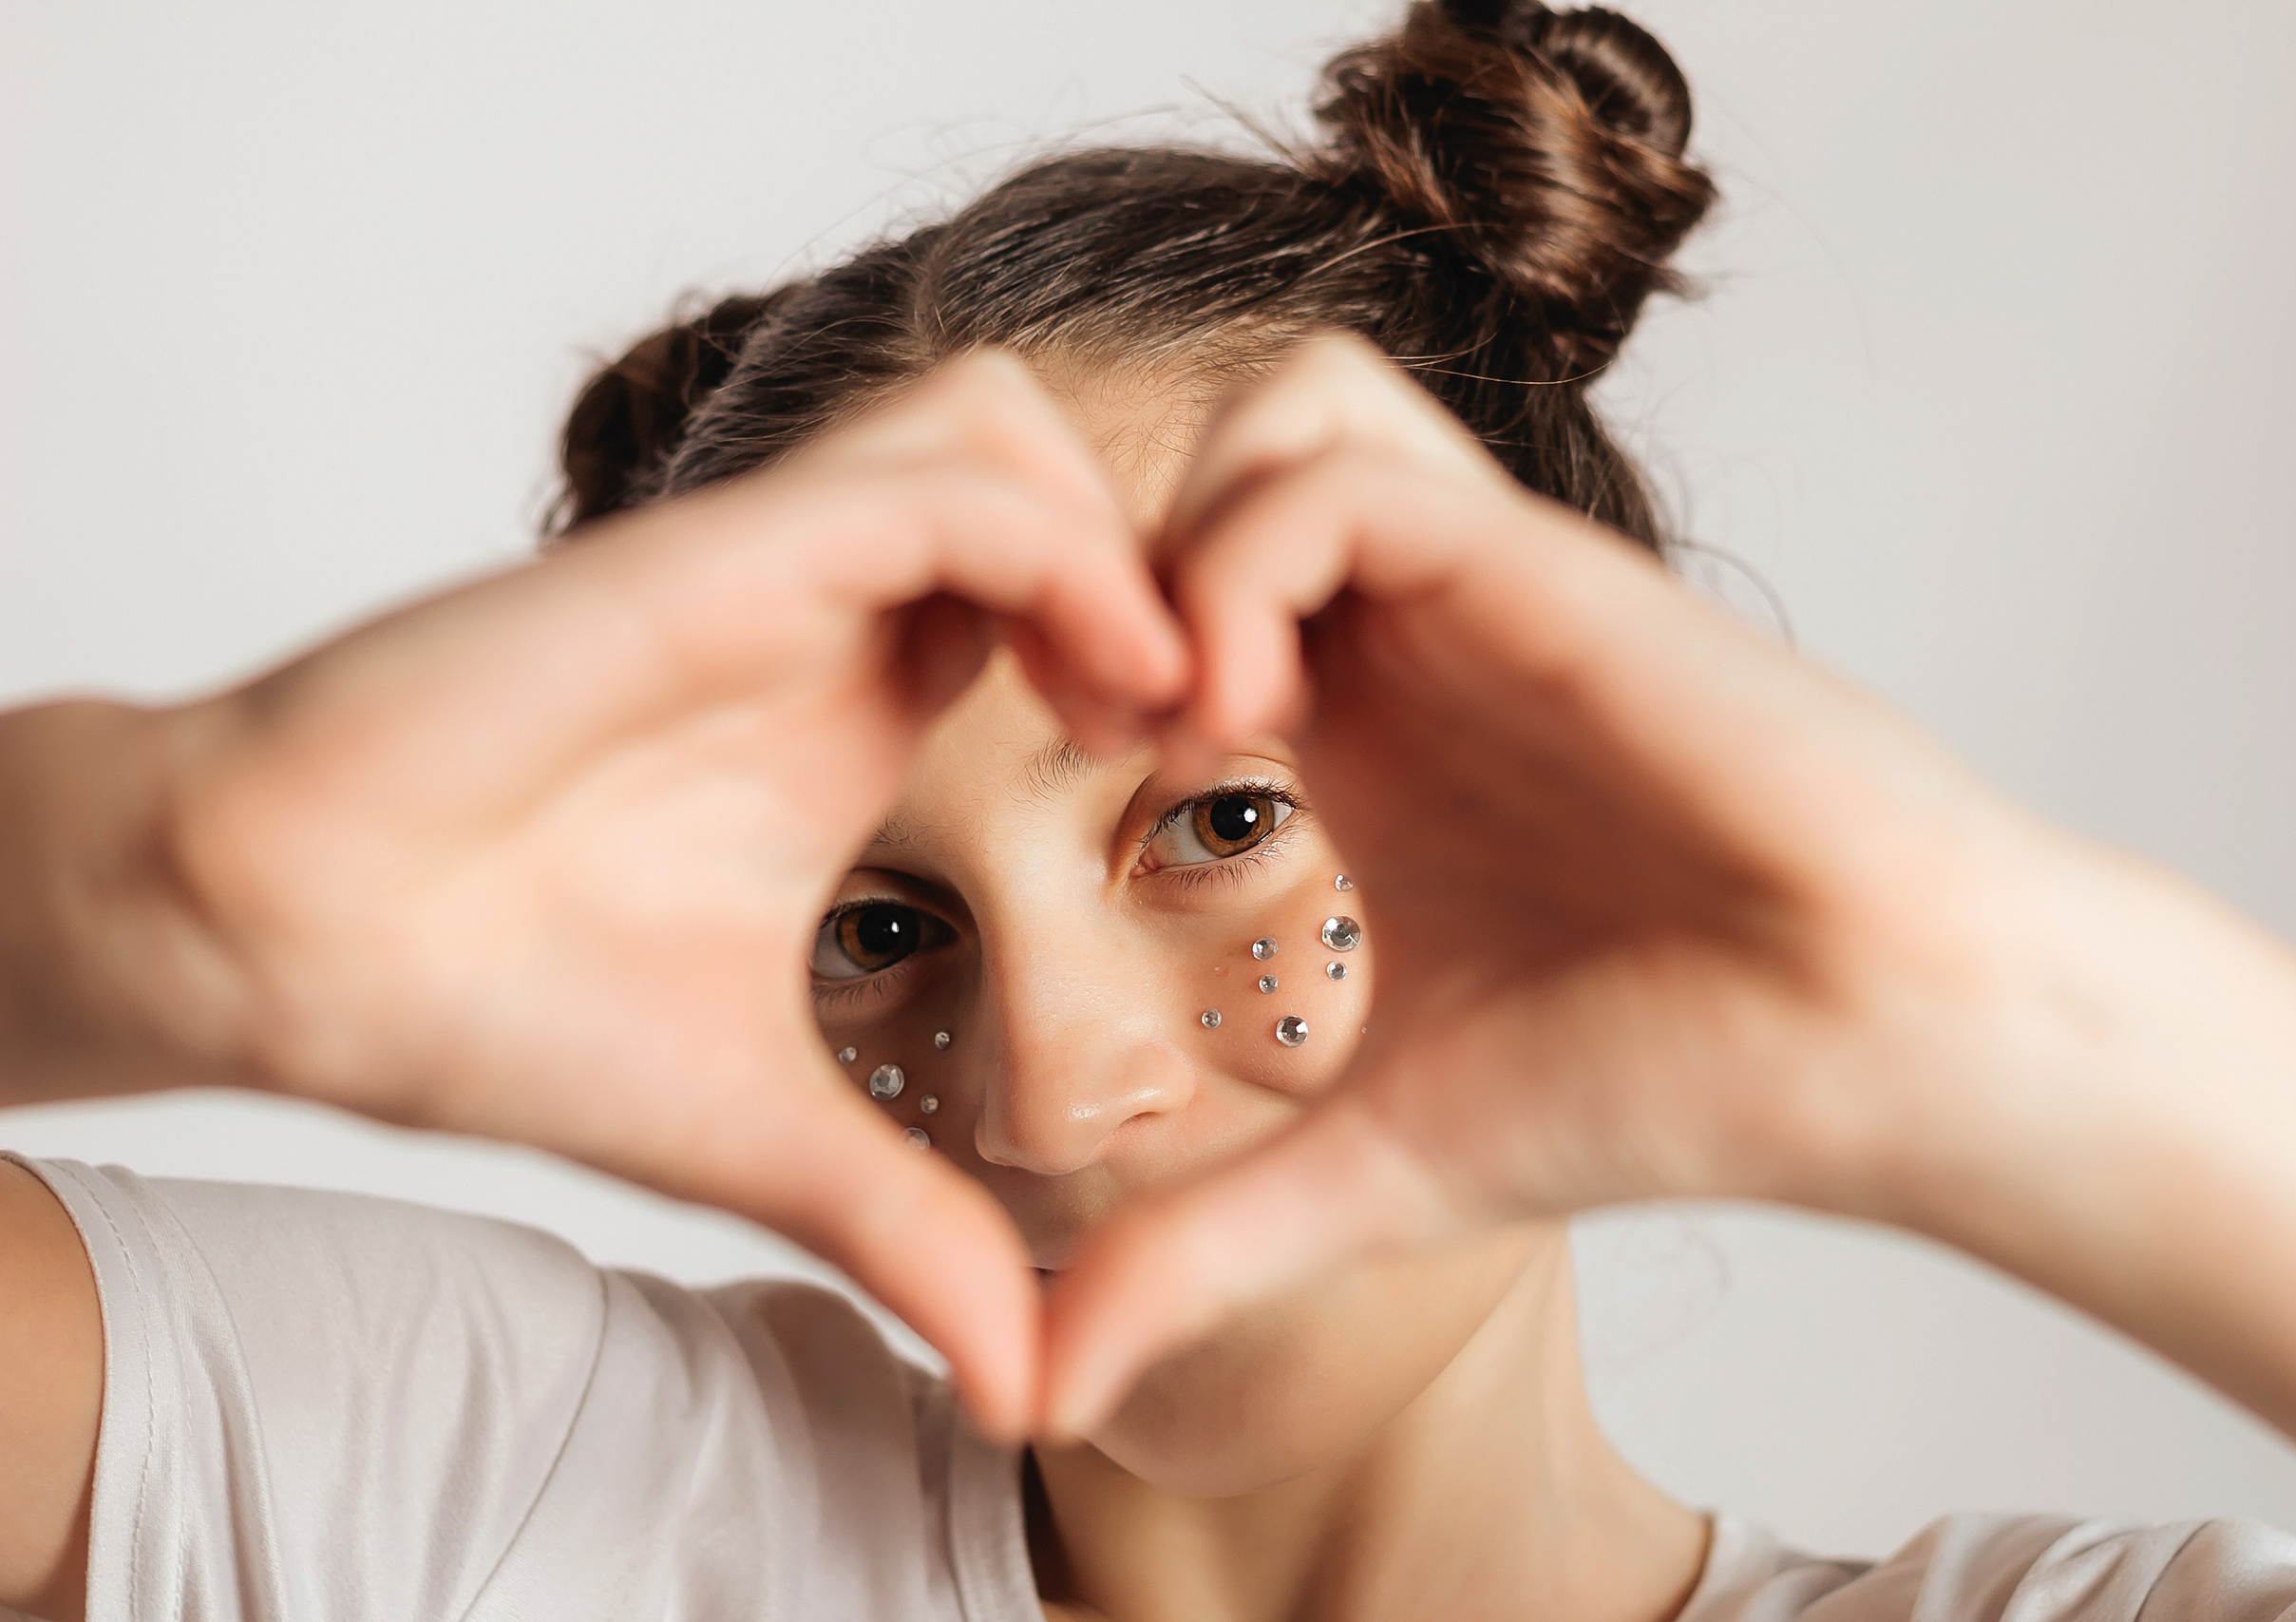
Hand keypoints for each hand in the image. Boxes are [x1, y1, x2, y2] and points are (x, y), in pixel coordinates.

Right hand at [1, 352, 1185, 1436]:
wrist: (287, 953)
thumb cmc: (498, 1009)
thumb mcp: (772, 1134)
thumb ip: (912, 1229)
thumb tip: (1025, 1391)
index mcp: (855, 697)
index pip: (1054, 583)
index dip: (1163, 649)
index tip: (1214, 777)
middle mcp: (824, 611)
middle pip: (1048, 470)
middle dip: (1171, 568)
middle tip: (1218, 723)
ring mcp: (773, 569)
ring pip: (1002, 428)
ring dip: (1117, 542)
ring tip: (1149, 703)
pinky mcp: (716, 555)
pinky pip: (940, 480)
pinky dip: (1054, 554)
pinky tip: (1088, 692)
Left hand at [1041, 337, 2076, 1430]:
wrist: (1886, 1050)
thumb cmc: (1665, 1085)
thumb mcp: (1368, 1172)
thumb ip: (1195, 1251)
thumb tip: (1037, 1393)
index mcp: (1365, 734)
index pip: (1180, 586)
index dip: (1083, 658)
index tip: (1075, 799)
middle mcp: (1414, 641)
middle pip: (1214, 464)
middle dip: (1111, 571)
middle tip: (1105, 738)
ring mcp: (1483, 592)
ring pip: (1285, 410)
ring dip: (1183, 540)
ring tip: (1190, 723)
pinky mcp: (1547, 573)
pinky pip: (1347, 471)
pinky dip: (1250, 562)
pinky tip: (1252, 724)